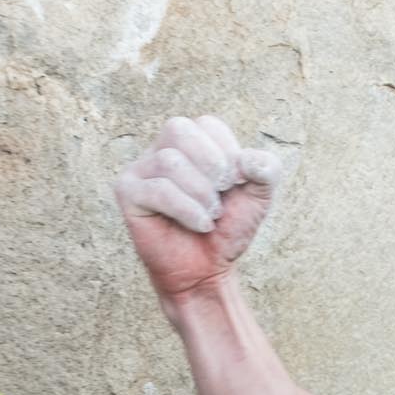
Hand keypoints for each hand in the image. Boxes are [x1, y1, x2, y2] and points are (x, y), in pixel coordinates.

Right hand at [113, 115, 281, 309]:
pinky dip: (187, 210)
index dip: (229, 155)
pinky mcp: (128, 192)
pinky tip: (200, 225)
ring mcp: (140, 169)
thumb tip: (246, 160)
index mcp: (191, 141)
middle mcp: (161, 149)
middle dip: (211, 165)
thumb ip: (266, 168)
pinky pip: (157, 190)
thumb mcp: (259, 195)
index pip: (208, 125)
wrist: (208, 269)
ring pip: (169, 161)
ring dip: (201, 194)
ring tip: (211, 216)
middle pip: (179, 129)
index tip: (235, 184)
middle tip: (221, 195)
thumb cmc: (227, 228)